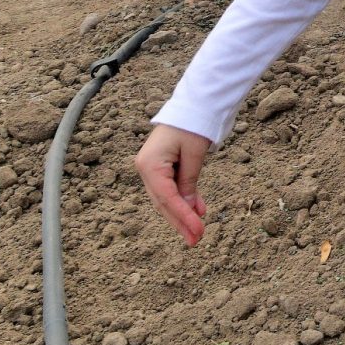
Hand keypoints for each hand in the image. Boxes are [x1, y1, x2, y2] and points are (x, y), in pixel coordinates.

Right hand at [136, 125, 212, 245]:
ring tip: (197, 232)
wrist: (192, 105)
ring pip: (166, 199)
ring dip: (182, 215)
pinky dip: (185, 200)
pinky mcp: (161, 168)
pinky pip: (172, 189)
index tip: (198, 230)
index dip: (182, 216)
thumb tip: (190, 209)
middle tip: (196, 240)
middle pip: (163, 202)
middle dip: (181, 222)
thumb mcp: (194, 153)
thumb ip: (189, 181)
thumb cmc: (192, 124)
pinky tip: (198, 211)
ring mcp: (152, 169)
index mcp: (149, 164)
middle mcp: (145, 168)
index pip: (166, 197)